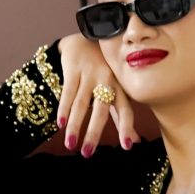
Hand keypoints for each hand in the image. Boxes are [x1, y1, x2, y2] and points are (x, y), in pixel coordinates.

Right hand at [55, 33, 138, 155]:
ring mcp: (90, 74)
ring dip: (75, 126)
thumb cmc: (103, 71)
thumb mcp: (116, 90)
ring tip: (70, 145)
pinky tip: (60, 124)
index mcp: (120, 87)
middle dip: (94, 133)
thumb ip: (122, 115)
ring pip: (81, 104)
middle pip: (101, 110)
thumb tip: (134, 142)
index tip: (127, 147)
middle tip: (87, 154)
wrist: (85, 40)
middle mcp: (107, 80)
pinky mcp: (73, 69)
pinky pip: (68, 92)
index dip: (127, 127)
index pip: (125, 110)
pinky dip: (63, 109)